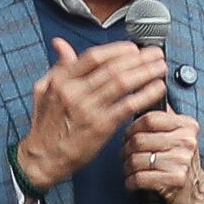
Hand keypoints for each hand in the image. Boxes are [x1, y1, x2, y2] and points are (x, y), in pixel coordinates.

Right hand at [16, 35, 165, 194]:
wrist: (43, 158)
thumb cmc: (45, 126)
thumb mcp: (44, 90)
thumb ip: (58, 66)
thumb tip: (61, 44)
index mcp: (62, 80)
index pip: (93, 57)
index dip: (117, 50)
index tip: (133, 48)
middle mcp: (76, 92)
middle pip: (113, 68)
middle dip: (139, 58)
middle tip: (155, 53)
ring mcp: (89, 110)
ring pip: (123, 84)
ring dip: (145, 73)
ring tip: (160, 67)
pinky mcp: (101, 127)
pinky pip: (128, 106)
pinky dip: (145, 95)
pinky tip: (157, 88)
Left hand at [125, 106, 203, 203]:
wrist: (196, 193)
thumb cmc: (181, 162)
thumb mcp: (180, 135)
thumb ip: (164, 118)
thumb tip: (143, 99)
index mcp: (187, 126)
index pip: (150, 119)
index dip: (132, 127)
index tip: (128, 134)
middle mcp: (186, 142)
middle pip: (139, 140)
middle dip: (125, 149)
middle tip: (124, 154)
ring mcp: (181, 162)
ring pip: (136, 160)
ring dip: (126, 167)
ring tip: (128, 169)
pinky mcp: (174, 180)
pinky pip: (139, 178)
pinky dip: (130, 181)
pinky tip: (132, 181)